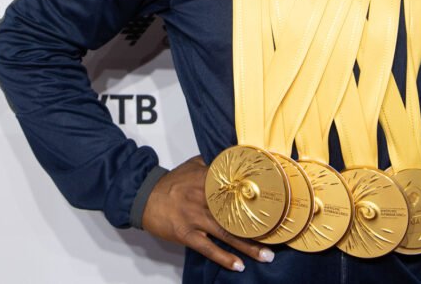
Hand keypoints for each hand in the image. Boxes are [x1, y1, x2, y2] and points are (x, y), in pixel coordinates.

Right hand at [141, 156, 274, 271]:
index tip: (273, 204)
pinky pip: (208, 248)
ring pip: (226, 233)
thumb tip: (233, 156)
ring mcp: (195, 218)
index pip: (236, 187)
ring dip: (247, 246)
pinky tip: (238, 265)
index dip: (254, 196)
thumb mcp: (192, 164)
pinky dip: (223, 258)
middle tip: (277, 236)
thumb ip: (213, 162)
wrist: (144, 196)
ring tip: (266, 255)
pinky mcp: (186, 234)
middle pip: (235, 214)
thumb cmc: (171, 182)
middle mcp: (203, 199)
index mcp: (206, 180)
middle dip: (257, 226)